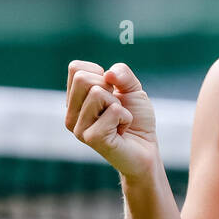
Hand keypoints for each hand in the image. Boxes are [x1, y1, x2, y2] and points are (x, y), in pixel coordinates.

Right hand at [65, 61, 159, 178]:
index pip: (75, 68)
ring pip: (97, 93)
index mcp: (74, 101)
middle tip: (116, 107)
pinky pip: (113, 111)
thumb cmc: (137, 119)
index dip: (100, 73)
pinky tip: (122, 131)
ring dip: (119, 105)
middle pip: (82, 78)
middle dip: (108, 88)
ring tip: (119, 121)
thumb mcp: (132, 88)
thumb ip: (122, 73)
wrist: (146, 150)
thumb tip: (108, 75)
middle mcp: (71, 115)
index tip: (111, 92)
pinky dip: (126, 117)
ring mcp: (78, 128)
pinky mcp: (92, 138)